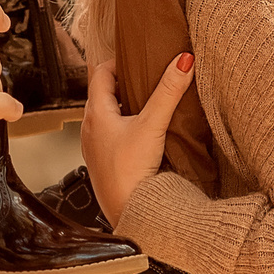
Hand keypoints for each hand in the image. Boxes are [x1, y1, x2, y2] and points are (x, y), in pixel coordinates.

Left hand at [81, 52, 193, 222]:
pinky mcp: (104, 164)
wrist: (130, 212)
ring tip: (146, 106)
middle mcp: (89, 129)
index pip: (100, 73)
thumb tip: (183, 61)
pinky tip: (142, 136)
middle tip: (145, 80)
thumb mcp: (153, 125)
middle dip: (123, 85)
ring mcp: (94, 147)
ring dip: (123, 108)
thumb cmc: (131, 172)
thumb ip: (168, 92)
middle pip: (103, 94)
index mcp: (95, 113)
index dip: (118, 62)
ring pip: (106, 117)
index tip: (137, 61)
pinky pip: (110, 137)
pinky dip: (124, 129)